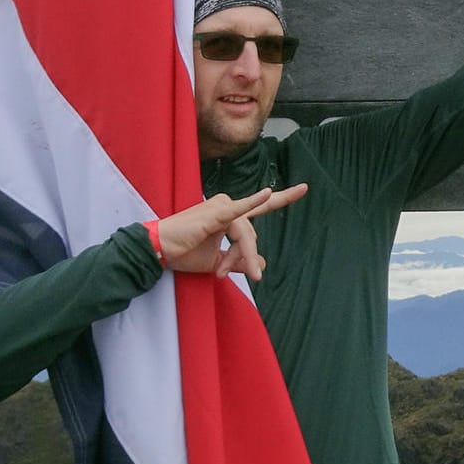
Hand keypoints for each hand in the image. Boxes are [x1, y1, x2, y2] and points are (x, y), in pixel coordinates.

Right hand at [154, 184, 307, 281]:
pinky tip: (267, 193)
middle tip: (230, 275)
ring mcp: (221, 208)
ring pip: (245, 235)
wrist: (158, 251)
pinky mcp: (214, 214)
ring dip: (236, 257)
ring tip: (220, 272)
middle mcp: (228, 206)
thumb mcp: (216, 262)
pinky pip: (237, 210)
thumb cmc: (183, 252)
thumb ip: (239, 261)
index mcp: (229, 215)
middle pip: (250, 235)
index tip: (305, 188)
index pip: (260, 207)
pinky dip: (252, 202)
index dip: (283, 197)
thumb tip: (262, 264)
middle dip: (243, 258)